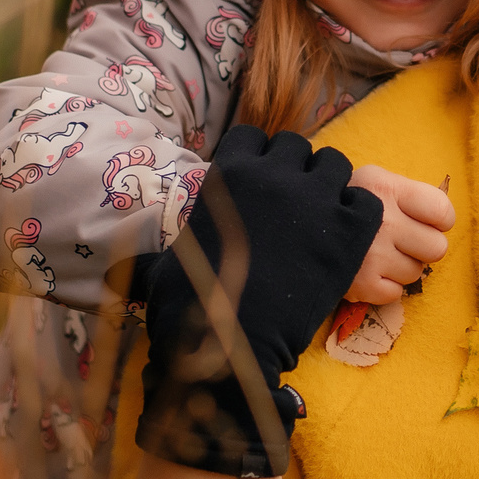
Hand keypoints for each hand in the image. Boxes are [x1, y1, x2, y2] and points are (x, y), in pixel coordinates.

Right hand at [135, 126, 382, 476]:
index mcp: (229, 174)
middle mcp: (273, 174)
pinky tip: (346, 237)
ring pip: (335, 165)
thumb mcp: (162, 271)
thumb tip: (112, 272)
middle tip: (294, 203)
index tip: (260, 182)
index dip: (259, 158)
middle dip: (296, 169)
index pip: (252, 137)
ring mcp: (315, 199)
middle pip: (297, 146)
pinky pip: (366, 201)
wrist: (236, 342)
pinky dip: (359, 214)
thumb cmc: (194, 306)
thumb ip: (150, 259)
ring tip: (324, 216)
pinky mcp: (347, 229)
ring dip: (330, 185)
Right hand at [342, 165, 452, 303]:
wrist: (293, 224)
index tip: (424, 221)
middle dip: (422, 246)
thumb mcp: (372, 180)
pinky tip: (368, 271)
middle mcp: (385, 222)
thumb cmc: (343, 201)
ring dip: (401, 266)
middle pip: (437, 248)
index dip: (439, 220)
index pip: (443, 211)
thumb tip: (441, 216)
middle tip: (402, 242)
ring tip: (378, 254)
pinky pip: (396, 293)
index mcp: (389, 190)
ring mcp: (374, 256)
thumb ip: (407, 193)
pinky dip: (384, 286)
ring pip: (416, 272)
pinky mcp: (362, 285)